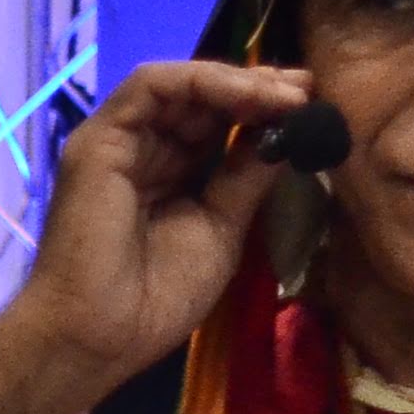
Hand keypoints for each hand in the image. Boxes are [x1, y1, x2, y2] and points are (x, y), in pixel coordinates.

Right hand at [0, 59, 314, 405]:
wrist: (101, 332)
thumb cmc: (159, 294)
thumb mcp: (222, 228)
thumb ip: (245, 179)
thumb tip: (285, 136)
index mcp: (172, 172)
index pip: (218, 122)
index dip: (264, 108)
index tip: (314, 106)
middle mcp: (143, 149)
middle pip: (202, 98)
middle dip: (259, 87)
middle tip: (310, 88)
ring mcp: (118, 140)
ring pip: (178, 85)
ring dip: (238, 82)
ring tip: (288, 93)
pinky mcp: (99, 139)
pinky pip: (149, 88)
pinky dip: (202, 82)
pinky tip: (248, 94)